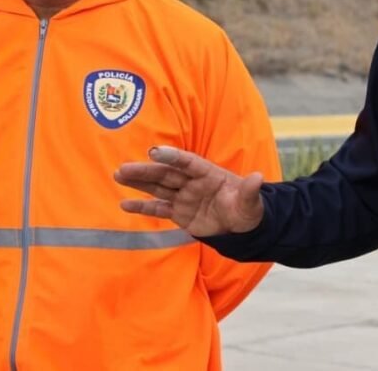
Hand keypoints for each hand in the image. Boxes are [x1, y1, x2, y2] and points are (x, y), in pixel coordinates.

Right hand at [114, 146, 264, 236]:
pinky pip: (159, 208)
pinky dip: (143, 207)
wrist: (241, 226)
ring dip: (139, 182)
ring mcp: (184, 197)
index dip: (173, 157)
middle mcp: (193, 182)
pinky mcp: (179, 212)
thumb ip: (250, 191)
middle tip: (124, 167)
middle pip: (167, 174)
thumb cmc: (247, 209)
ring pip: (158, 188)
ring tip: (119, 175)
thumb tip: (258, 177)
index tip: (155, 152)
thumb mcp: (251, 202)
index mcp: (210, 174)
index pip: (189, 163)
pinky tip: (124, 204)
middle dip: (146, 171)